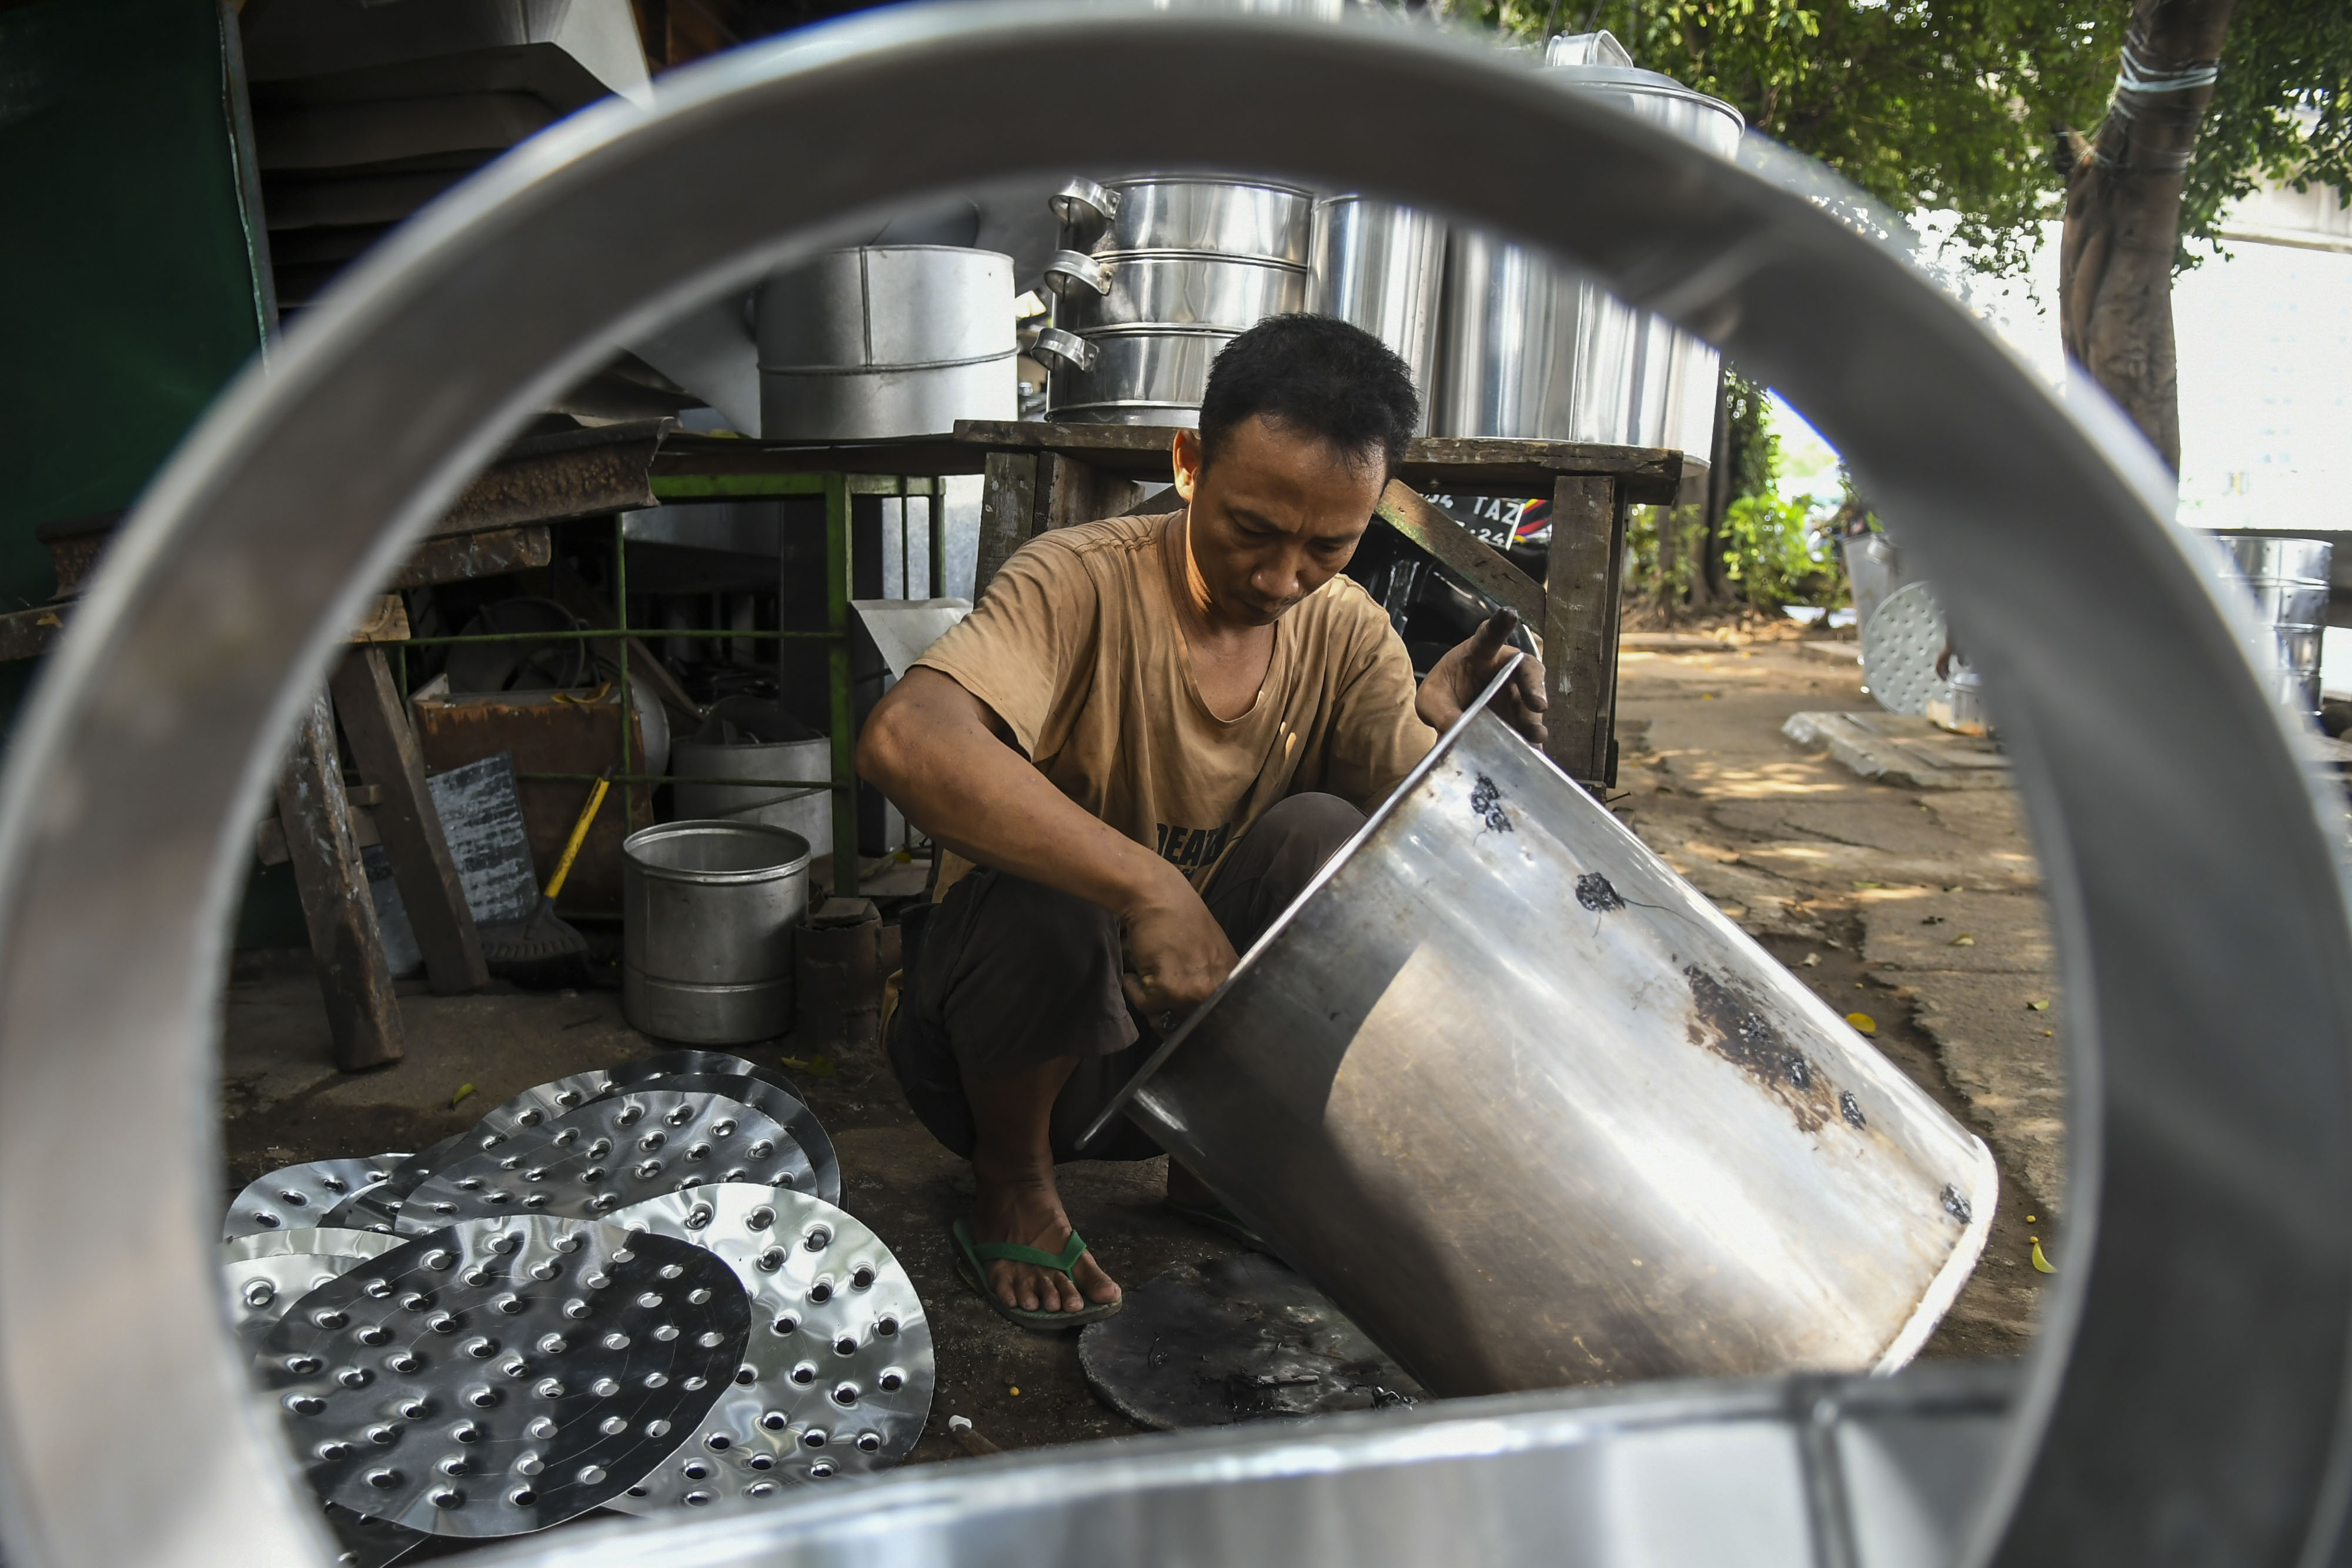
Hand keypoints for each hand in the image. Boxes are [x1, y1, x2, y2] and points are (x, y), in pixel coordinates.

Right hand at [1118, 869, 1237, 1018]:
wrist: (1159, 896)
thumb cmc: (1181, 918)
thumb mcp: (1212, 953)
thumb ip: (1212, 981)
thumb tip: (1196, 1015)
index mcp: (1231, 982)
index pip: (1215, 1019)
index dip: (1193, 1014)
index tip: (1182, 1000)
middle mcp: (1216, 991)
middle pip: (1187, 1023)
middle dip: (1170, 1009)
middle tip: (1163, 980)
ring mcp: (1193, 993)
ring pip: (1162, 1018)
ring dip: (1151, 998)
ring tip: (1153, 969)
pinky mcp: (1167, 991)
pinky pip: (1144, 1005)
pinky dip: (1134, 987)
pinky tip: (1142, 962)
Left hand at [1418, 609, 1547, 745]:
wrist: (1451, 712)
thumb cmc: (1443, 693)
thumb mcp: (1431, 700)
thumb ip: (1440, 710)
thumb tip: (1455, 730)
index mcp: (1480, 654)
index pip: (1489, 636)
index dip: (1500, 624)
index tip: (1510, 613)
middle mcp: (1505, 671)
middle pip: (1527, 671)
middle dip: (1535, 686)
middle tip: (1538, 704)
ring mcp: (1516, 696)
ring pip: (1532, 704)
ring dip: (1534, 720)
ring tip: (1535, 735)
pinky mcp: (1520, 720)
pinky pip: (1530, 729)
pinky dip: (1531, 742)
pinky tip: (1533, 753)